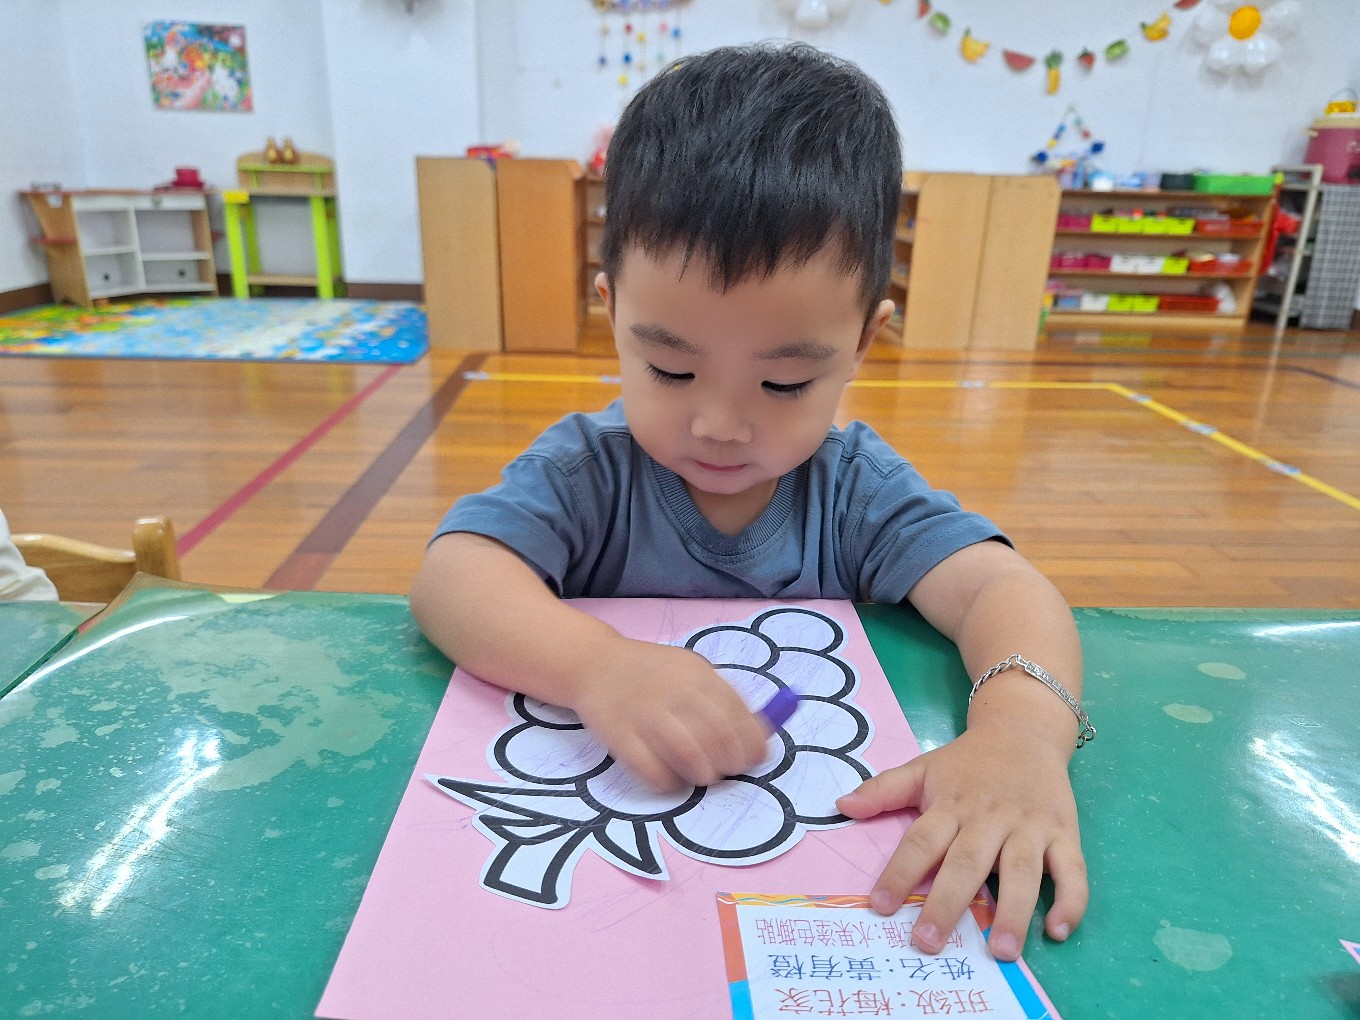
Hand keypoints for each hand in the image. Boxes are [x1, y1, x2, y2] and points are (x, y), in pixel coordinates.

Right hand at [570, 638, 770, 791]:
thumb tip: (760, 734)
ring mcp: (644, 713)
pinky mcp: (619, 735)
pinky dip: (669, 781)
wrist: (595, 664)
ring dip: (704, 773)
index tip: (755, 759)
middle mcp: (673, 691)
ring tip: (703, 775)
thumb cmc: (652, 672)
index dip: (752, 742)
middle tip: (728, 770)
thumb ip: (722, 698)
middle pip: (716, 734)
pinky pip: (651, 769)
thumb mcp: (691, 670)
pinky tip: (672, 778)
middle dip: (731, 761)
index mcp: (696, 674)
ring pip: (688, 753)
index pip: (736, 712)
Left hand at [835, 724, 1086, 960]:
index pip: (921, 841)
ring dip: (1013, 911)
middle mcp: (989, 818)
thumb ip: (884, 789)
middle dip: (947, 903)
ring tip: (1002, 951)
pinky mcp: (1064, 833)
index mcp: (951, 804)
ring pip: (1022, 871)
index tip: (880, 906)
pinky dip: (1071, 900)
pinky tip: (1058, 930)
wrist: (1024, 729)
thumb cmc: (968, 761)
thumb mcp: (923, 767)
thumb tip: (842, 806)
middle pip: (967, 863)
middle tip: (929, 942)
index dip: (899, 872)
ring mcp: (1030, 827)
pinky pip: (1072, 870)